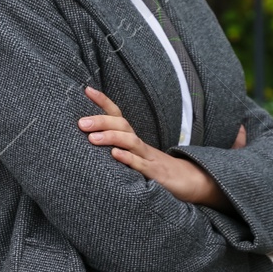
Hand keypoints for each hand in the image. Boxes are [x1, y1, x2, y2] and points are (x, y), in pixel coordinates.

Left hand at [77, 86, 237, 212]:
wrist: (192, 182)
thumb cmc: (155, 169)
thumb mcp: (133, 157)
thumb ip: (116, 149)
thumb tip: (88, 139)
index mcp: (133, 139)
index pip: (118, 114)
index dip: (103, 102)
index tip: (86, 89)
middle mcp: (140, 144)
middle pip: (122, 125)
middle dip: (101, 121)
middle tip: (81, 123)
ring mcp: (149, 157)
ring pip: (131, 142)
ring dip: (111, 137)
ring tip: (91, 138)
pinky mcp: (156, 174)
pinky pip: (141, 165)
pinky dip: (128, 159)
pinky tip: (115, 155)